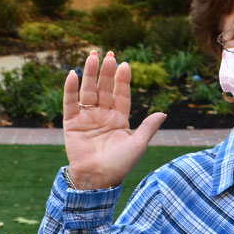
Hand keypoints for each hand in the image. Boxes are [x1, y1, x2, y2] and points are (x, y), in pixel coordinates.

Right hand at [62, 50, 165, 189]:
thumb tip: (163, 113)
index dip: (122, 80)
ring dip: (89, 74)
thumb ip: (148, 127)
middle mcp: (103, 116)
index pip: (121, 95)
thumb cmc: (119, 165)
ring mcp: (87, 118)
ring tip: (92, 56)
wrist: (97, 179)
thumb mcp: (137, 145)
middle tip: (108, 54)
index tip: (125, 64)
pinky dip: (70, 89)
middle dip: (106, 72)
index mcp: (119, 119)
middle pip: (105, 89)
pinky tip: (73, 74)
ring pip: (88, 91)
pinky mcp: (71, 123)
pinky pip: (70, 103)